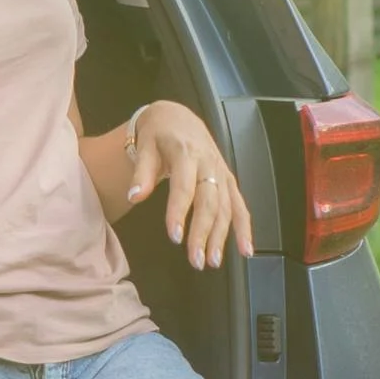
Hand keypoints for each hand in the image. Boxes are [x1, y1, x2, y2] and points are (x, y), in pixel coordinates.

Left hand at [127, 101, 253, 268]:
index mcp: (187, 154)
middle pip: (209, 203)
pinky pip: (240, 205)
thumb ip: (141, 173)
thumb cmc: (158, 133)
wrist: (178, 117)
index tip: (175, 237)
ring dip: (222, 237)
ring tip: (213, 261)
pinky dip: (245, 228)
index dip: (179, 212)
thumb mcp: (144, 145)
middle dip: (203, 233)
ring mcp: (221, 173)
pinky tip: (245, 250)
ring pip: (226, 208)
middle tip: (195, 260)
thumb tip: (134, 197)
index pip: (184, 187)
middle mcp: (209, 164)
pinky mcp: (228, 180)